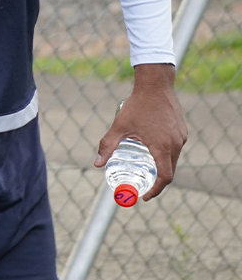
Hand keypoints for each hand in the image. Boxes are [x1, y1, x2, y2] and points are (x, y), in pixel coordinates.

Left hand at [94, 63, 187, 199]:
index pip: (164, 178)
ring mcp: (181, 137)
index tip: (145, 196)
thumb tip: (97, 163)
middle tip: (144, 187)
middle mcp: (175, 144)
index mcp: (162, 146)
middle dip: (158, 182)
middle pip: (170, 171)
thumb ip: (108, 145)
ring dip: (163, 167)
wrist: (155, 84)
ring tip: (148, 170)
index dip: (155, 190)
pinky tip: (154, 151)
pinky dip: (167, 155)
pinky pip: (176, 148)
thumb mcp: (119, 126)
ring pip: (174, 160)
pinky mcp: (182, 130)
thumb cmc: (137, 104)